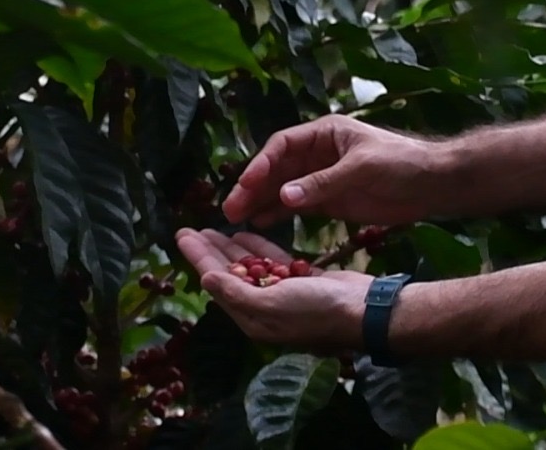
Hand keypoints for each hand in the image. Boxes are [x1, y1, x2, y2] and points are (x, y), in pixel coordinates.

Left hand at [175, 228, 370, 351]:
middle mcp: (265, 307)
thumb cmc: (316, 311)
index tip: (181, 236)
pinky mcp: (303, 280)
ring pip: (250, 267)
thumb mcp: (271, 305)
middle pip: (230, 274)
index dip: (199, 258)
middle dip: (210, 252)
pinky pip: (274, 262)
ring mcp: (285, 293)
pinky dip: (259, 248)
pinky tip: (245, 234)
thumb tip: (205, 279)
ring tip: (212, 229)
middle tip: (190, 229)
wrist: (364, 312)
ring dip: (231, 248)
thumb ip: (236, 293)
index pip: (217, 282)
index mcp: (253, 317)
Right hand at [224, 115, 440, 227]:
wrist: (433, 184)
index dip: (261, 164)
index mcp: (323, 134)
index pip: (282, 146)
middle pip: (276, 169)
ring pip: (282, 188)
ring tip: (238, 220)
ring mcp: (321, 178)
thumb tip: (284, 195)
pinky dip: (279, 214)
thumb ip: (324, 183)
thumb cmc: (401, 164)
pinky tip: (261, 224)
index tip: (246, 184)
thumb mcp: (362, 169)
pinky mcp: (329, 200)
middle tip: (231, 209)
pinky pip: (297, 205)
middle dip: (253, 187)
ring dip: (260, 202)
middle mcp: (317, 154)